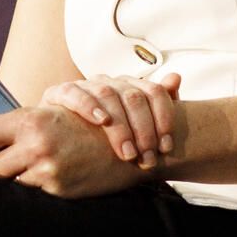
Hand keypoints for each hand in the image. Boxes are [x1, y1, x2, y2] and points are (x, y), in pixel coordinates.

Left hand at [0, 105, 142, 198]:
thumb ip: (22, 130)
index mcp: (29, 120)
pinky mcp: (58, 190)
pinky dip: (23, 196)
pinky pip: (30, 196)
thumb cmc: (88, 127)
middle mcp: (34, 144)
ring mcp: (46, 169)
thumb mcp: (53, 117)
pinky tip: (19, 198)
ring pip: (6, 185)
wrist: (131, 144)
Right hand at [41, 70, 182, 169]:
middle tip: (146, 158)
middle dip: (143, 130)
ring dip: (120, 126)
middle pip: (133, 97)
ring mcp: (85, 85)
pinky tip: (101, 121)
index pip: (154, 92)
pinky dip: (88, 105)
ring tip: (127, 152)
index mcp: (131, 86)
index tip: (166, 147)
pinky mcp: (60, 93)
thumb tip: (176, 78)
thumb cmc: (106, 135)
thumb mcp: (136, 126)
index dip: (164, 118)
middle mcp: (110, 82)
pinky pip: (74, 92)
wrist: (62, 139)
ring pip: (108, 95)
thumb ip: (159, 104)